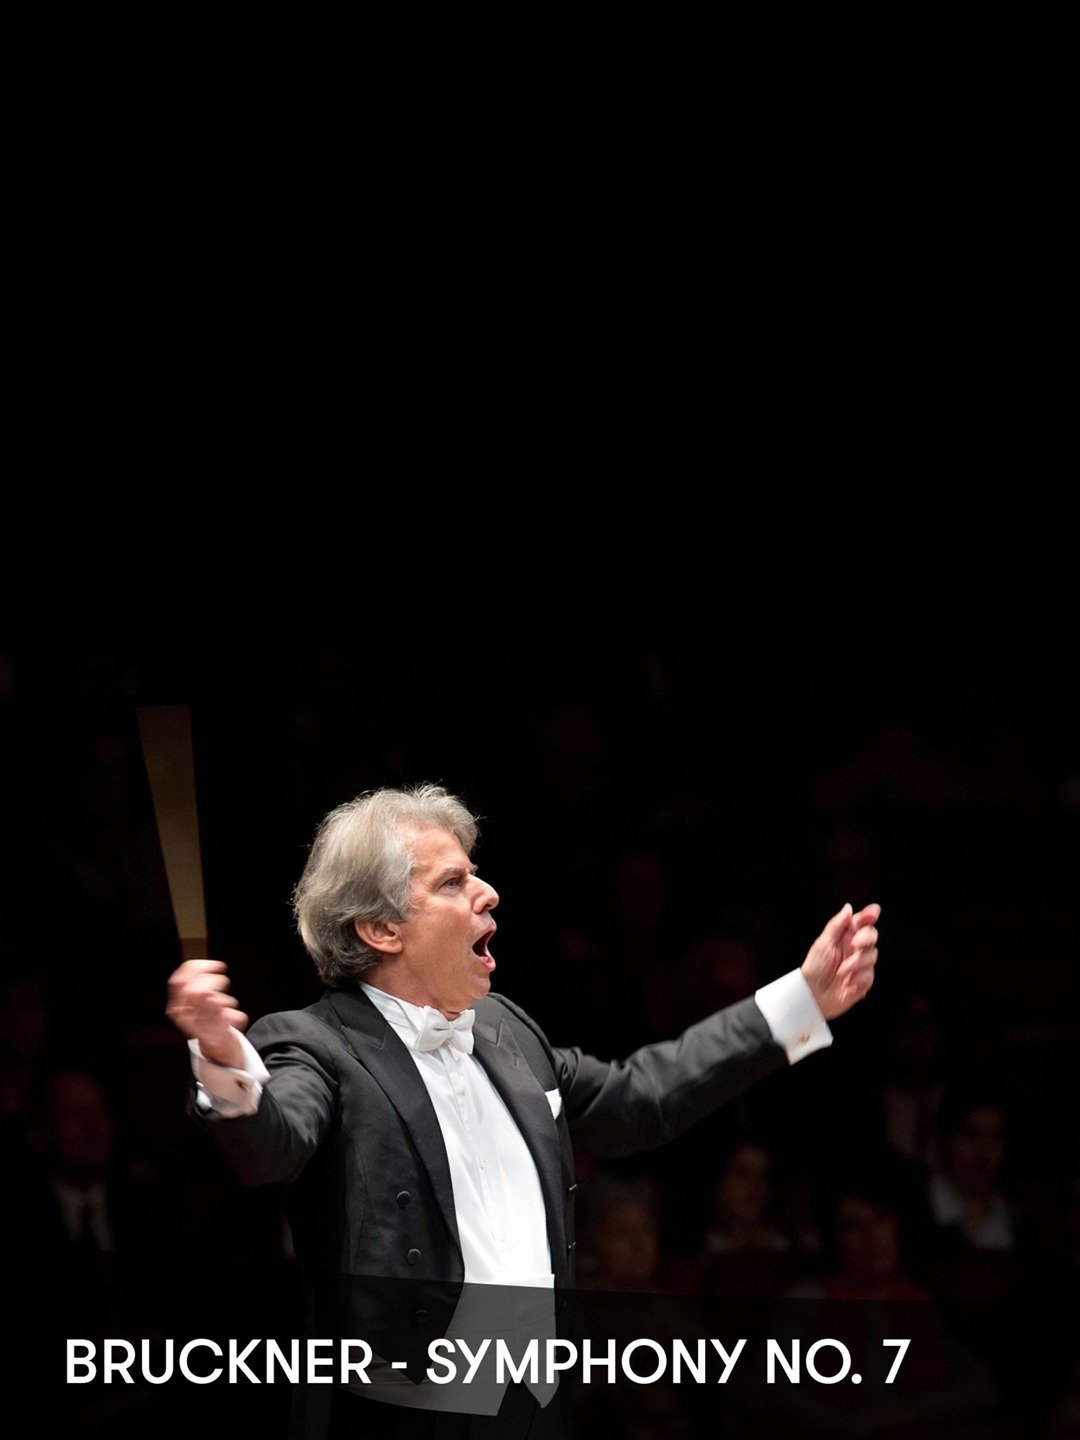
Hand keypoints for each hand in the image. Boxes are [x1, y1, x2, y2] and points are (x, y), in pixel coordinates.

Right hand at [166, 959, 247, 1068]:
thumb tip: (200, 966)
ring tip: (226, 1005)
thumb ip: (195, 983)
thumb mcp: (194, 1002)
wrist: (216, 1049)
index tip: (216, 966)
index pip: (179, 981)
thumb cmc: (206, 1020)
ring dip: (226, 1000)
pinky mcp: (216, 1038)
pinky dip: (237, 1016)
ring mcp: (200, 1028)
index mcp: (176, 1008)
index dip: (199, 968)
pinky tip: (233, 1020)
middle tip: (222, 985)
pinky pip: (232, 1017)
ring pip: (215, 1002)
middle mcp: (184, 1018)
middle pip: (197, 990)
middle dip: (214, 982)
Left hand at [800, 903, 879, 1020]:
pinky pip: (870, 974)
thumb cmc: (814, 968)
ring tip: (841, 971)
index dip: (870, 915)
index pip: (861, 922)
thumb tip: (848, 908)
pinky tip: (847, 983)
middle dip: (865, 938)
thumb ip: (836, 926)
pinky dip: (858, 977)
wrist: (813, 995)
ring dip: (857, 962)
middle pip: (872, 935)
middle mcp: (854, 948)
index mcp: (844, 937)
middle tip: (854, 944)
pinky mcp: (864, 980)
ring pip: (872, 955)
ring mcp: (861, 964)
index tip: (873, 912)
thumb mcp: (822, 944)